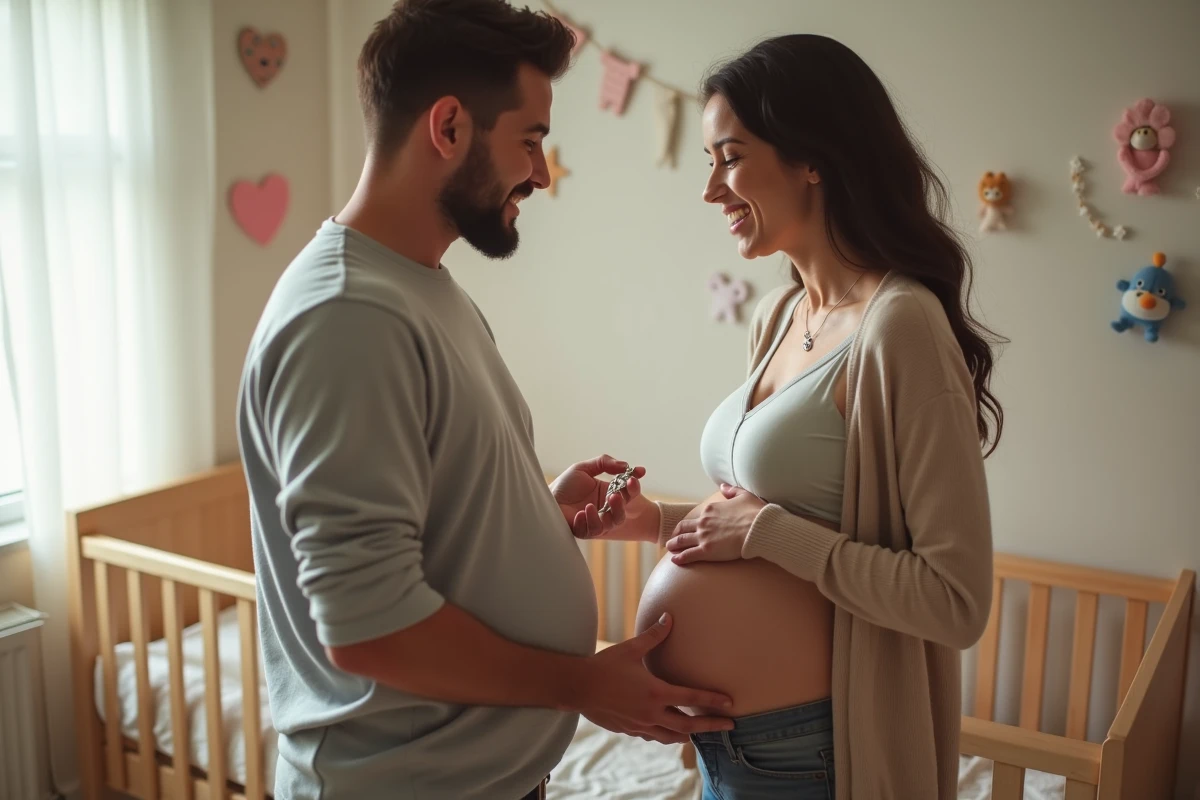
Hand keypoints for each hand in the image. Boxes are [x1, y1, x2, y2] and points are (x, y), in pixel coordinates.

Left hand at [550, 455, 644, 539]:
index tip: (636, 475)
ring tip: (592, 505)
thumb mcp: (584, 468)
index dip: (633, 486)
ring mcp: (594, 521)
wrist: (547, 496)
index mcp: (607, 495)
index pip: (627, 494)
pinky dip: (588, 522)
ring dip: (606, 515)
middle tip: (615, 495)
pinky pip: (591, 531)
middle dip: (621, 505)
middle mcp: (604, 510)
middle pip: (622, 513)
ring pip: (609, 524)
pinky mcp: (582, 530)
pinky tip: (580, 512)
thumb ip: (604, 463)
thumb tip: (626, 465)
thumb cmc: (565, 484)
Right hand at [573, 613, 733, 743]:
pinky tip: (666, 731)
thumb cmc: (604, 665)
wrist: (577, 688)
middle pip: (688, 726)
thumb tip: (669, 617)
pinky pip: (652, 736)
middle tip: (729, 727)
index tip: (730, 703)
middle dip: (711, 726)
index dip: (713, 700)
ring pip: (671, 736)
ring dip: (688, 735)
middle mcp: (651, 713)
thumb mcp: (631, 649)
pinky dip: (664, 734)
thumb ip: (654, 635)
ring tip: (700, 733)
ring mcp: (640, 725)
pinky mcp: (629, 730)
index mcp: (655, 692)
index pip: (691, 698)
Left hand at [665, 483, 765, 564]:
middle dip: (676, 533)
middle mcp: (703, 522)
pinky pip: (688, 554)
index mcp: (711, 509)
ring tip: (669, 548)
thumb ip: (732, 491)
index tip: (688, 527)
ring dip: (674, 544)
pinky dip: (680, 557)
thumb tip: (723, 487)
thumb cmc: (754, 513)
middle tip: (672, 538)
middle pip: (684, 527)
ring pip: (682, 540)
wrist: (757, 528)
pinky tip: (674, 560)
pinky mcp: (706, 551)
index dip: (691, 522)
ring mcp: (703, 536)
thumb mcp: (744, 495)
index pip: (696, 516)